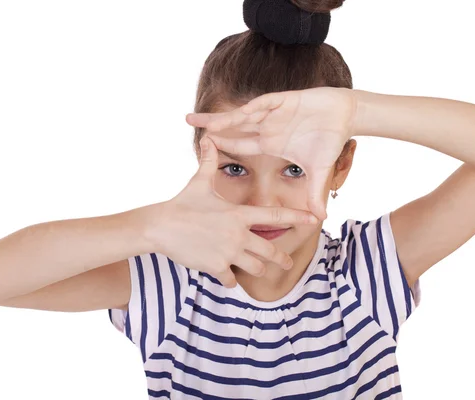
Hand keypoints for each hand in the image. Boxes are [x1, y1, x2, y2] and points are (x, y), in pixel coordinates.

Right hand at [145, 136, 317, 287]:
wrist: (161, 226)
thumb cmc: (182, 203)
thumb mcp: (198, 181)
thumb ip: (208, 162)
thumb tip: (208, 140)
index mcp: (239, 214)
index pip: (274, 217)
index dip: (297, 218)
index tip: (313, 220)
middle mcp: (238, 235)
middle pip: (270, 251)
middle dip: (281, 258)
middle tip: (287, 261)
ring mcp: (228, 252)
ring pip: (255, 268)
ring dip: (256, 269)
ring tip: (256, 268)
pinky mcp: (215, 266)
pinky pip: (231, 280)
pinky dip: (230, 280)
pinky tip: (227, 277)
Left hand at [185, 87, 356, 220]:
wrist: (346, 115)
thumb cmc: (330, 140)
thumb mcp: (318, 171)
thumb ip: (314, 193)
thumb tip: (319, 219)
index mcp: (270, 143)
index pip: (240, 146)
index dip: (222, 146)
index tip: (203, 147)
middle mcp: (267, 128)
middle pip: (233, 128)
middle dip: (212, 126)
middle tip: (188, 123)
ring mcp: (273, 114)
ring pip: (240, 116)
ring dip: (219, 118)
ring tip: (196, 119)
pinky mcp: (283, 102)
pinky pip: (261, 106)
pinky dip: (246, 110)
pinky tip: (230, 114)